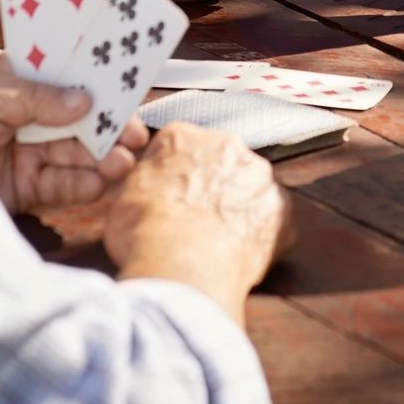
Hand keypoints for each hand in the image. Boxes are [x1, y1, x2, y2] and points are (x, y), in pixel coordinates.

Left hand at [0, 51, 148, 212]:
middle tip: (136, 134)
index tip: (128, 83)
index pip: (63, 76)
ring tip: (122, 161)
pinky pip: (58, 186)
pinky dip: (80, 185)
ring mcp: (24, 152)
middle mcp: (24, 116)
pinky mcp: (20, 189)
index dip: (96, 79)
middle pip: (77, 119)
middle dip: (107, 125)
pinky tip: (99, 183)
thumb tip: (85, 100)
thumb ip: (39, 98)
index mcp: (14, 81)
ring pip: (73, 154)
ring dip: (101, 157)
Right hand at [105, 123, 293, 325]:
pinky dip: (260, 237)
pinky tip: (240, 257)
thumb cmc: (145, 233)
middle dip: (211, 187)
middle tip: (195, 221)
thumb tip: (148, 185)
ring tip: (217, 243)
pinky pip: (273, 222)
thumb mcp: (120, 197)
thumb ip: (142, 180)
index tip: (170, 198)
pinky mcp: (283, 212)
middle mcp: (227, 146)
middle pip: (220, 162)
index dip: (174, 176)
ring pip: (250, 189)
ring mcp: (259, 178)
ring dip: (239, 209)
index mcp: (183, 136)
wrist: (182, 266)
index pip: (180, 147)